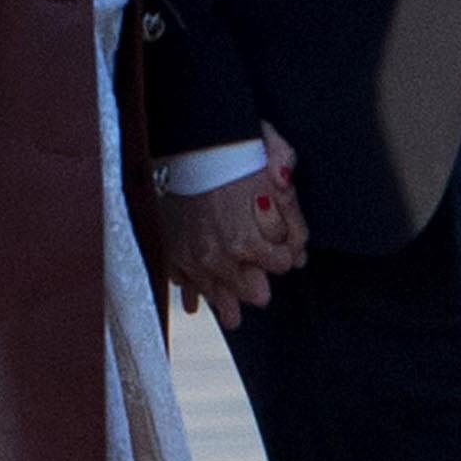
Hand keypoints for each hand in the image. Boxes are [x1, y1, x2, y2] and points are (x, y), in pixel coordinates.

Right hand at [163, 122, 306, 331]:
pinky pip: (184, 284)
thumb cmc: (228, 146)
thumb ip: (285, 168)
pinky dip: (191, 291)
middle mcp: (222, 257)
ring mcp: (195, 259)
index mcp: (250, 239)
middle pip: (254, 292)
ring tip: (233, 316)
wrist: (180, 144)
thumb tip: (288, 181)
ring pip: (218, 297)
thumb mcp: (269, 147)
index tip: (283, 252)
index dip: (287, 255)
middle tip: (260, 289)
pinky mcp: (172, 254)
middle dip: (259, 286)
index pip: (283, 263)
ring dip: (227, 302)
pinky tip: (195, 303)